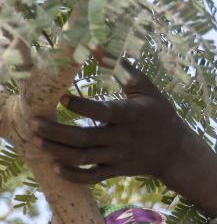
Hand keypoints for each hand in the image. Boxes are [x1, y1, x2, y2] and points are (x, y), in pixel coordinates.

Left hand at [30, 59, 200, 188]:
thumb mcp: (146, 87)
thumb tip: (95, 46)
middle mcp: (122, 138)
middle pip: (84, 138)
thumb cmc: (160, 113)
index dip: (81, 106)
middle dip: (56, 132)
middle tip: (34, 124)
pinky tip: (56, 167)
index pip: (102, 112)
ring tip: (37, 141)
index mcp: (129, 115)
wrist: (176, 151)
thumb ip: (121, 67)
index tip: (61, 98)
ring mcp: (118, 157)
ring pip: (83, 158)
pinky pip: (92, 177)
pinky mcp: (116, 171)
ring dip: (58, 151)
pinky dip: (74, 175)